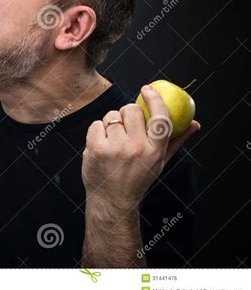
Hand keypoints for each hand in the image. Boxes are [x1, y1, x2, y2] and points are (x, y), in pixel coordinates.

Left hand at [82, 85, 199, 209]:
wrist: (112, 200)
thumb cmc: (137, 177)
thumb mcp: (159, 162)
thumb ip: (176, 140)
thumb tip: (195, 123)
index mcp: (155, 151)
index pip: (160, 118)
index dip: (154, 99)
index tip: (147, 89)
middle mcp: (136, 148)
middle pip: (131, 109)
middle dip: (128, 113)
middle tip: (126, 127)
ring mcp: (114, 148)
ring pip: (112, 115)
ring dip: (112, 123)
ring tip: (114, 142)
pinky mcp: (95, 148)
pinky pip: (96, 124)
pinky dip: (97, 131)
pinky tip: (102, 146)